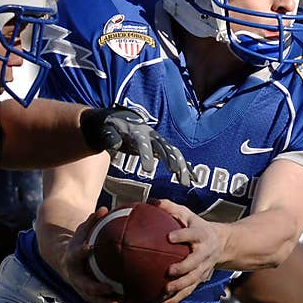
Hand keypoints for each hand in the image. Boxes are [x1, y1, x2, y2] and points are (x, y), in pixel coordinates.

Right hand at [61, 207, 127, 302]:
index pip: (76, 255)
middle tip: (109, 289)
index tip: (89, 248)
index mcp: (72, 259)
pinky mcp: (91, 297)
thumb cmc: (77, 242)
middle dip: (96, 289)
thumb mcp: (81, 231)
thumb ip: (91, 221)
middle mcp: (75, 277)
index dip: (81, 252)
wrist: (65, 260)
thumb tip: (104, 209)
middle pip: (84, 285)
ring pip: (96, 300)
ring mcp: (82, 289)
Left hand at [80, 107, 194, 186]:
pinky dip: (186, 167)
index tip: (148, 170)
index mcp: (138, 132)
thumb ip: (111, 138)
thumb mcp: (108, 130)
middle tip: (176, 174)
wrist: (122, 119)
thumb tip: (116, 146)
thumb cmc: (113, 127)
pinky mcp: (163, 147)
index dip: (146, 156)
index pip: (143, 144)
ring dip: (181, 167)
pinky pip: (177, 157)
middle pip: (165, 148)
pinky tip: (194, 179)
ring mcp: (159, 141)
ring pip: (174, 153)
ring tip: (185, 183)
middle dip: (171, 161)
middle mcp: (153, 136)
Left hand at [153, 199, 224, 302]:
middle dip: (183, 268)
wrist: (223, 244)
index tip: (170, 237)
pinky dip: (176, 299)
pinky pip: (188, 291)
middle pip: (195, 262)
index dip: (182, 235)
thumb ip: (169, 208)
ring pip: (192, 280)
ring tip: (165, 292)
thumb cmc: (198, 227)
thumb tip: (150, 202)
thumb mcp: (188, 214)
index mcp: (201, 235)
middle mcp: (204, 253)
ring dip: (180, 287)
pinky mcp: (199, 280)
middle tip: (169, 271)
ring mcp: (203, 269)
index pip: (192, 234)